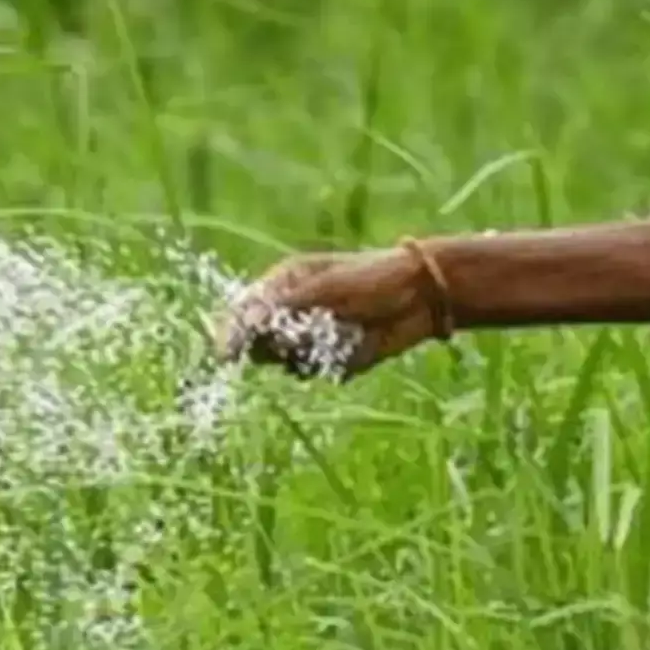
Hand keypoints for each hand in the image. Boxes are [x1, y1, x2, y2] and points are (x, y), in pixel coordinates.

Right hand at [216, 244, 451, 380]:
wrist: (420, 298)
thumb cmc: (373, 278)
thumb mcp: (327, 286)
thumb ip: (286, 305)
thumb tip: (247, 322)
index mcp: (284, 284)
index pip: (244, 310)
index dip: (234, 331)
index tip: (229, 353)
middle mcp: (289, 311)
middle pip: (257, 341)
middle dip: (273, 344)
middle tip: (300, 336)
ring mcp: (307, 336)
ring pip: (281, 361)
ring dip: (300, 355)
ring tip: (334, 335)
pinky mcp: (326, 358)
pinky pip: (309, 371)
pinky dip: (322, 365)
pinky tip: (346, 348)